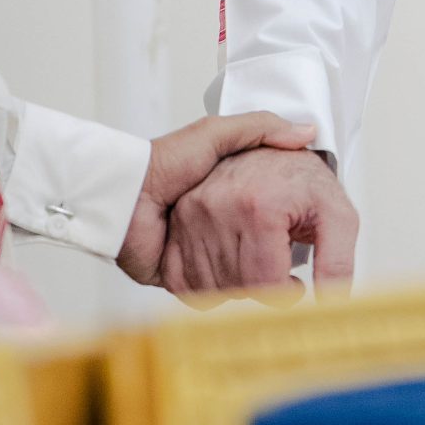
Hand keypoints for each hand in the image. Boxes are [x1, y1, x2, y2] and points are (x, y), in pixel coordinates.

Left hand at [116, 112, 318, 285]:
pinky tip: (226, 287)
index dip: (293, 227)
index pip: (281, 217)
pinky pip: (211, 295)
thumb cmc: (162, 162)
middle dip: (273, 260)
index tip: (303, 230)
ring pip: (241, 280)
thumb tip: (306, 131)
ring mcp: (208, 256)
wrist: (118, 198)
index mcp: (240, 197)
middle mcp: (227, 228)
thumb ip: (260, 128)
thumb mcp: (215, 133)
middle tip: (282, 258)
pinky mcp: (188, 279)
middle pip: (265, 256)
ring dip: (246, 281)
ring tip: (256, 278)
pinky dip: (217, 293)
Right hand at [159, 142, 358, 302]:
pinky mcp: (176, 224)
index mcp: (259, 207)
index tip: (294, 281)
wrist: (269, 150)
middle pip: (240, 288)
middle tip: (276, 262)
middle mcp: (218, 209)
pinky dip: (205, 282)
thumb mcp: (336, 213)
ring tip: (255, 257)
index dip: (287, 292)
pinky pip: (183, 280)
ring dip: (237, 284)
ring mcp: (191, 217)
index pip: (267, 285)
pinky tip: (228, 263)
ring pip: (212, 288)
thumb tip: (331, 302)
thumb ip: (338, 259)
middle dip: (264, 285)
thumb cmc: (301, 180)